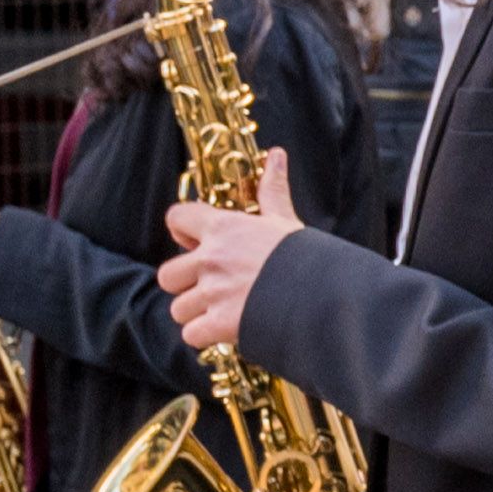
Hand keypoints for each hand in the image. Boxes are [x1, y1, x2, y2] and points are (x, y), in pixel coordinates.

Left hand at [161, 147, 308, 351]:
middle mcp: (210, 259)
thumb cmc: (305, 255)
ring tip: (223, 312)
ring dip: (196, 314)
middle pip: (168, 275)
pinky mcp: (219, 324)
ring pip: (179, 309)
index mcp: (223, 229)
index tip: (195, 243)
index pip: (176, 218)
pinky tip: (226, 331)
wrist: (324, 294)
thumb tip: (276, 154)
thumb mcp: (285, 220)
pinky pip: (192, 334)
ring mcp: (213, 293)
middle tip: (210, 287)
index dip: (181, 232)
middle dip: (184, 284)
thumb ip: (272, 190)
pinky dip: (205, 336)